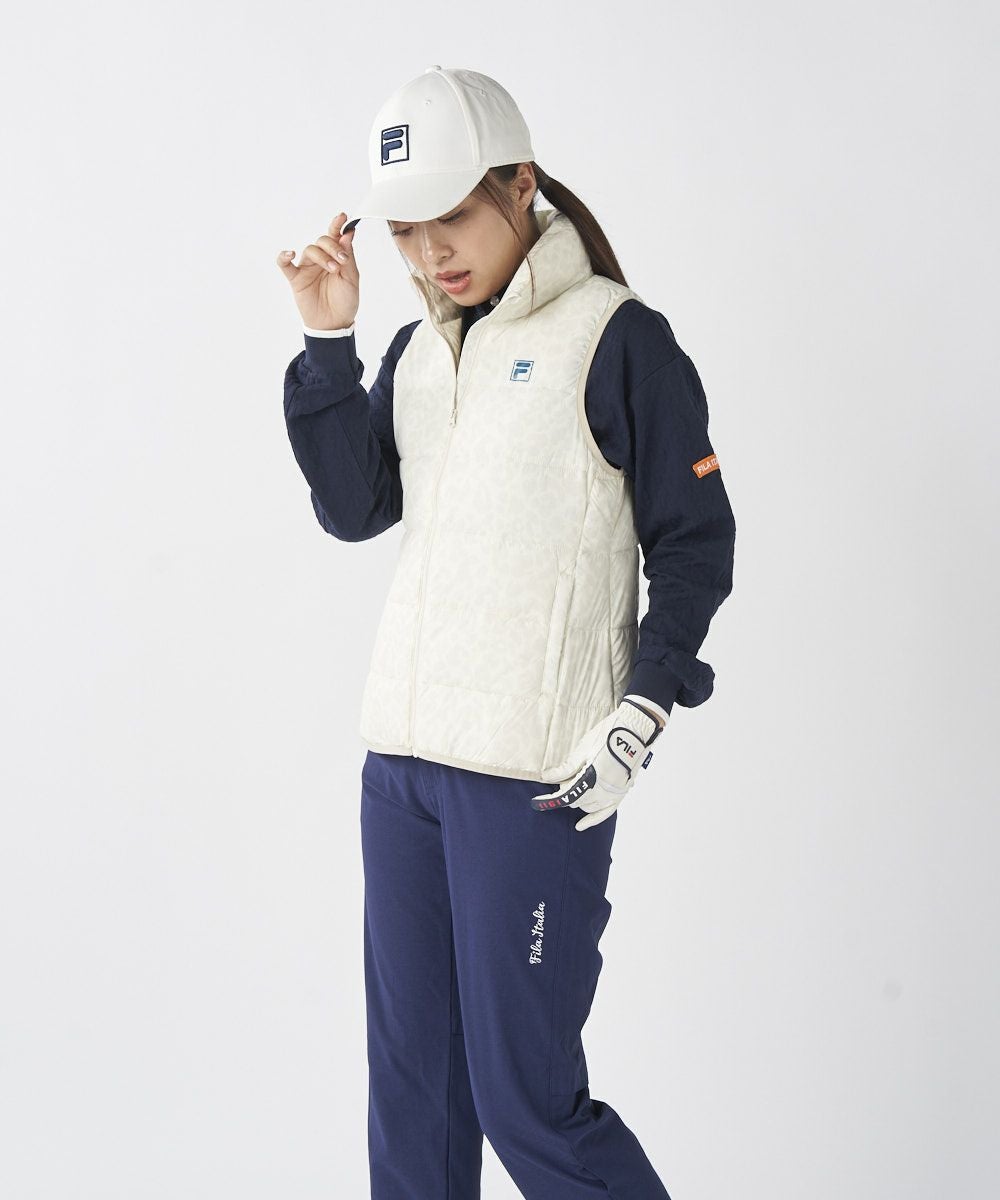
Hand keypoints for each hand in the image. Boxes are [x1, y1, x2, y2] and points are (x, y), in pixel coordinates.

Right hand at [276, 211, 358, 330]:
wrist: (335, 323)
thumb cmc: (345, 301)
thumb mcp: (352, 278)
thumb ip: (349, 256)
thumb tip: (347, 234)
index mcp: (335, 257)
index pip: (334, 236)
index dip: (337, 225)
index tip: (342, 217)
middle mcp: (320, 260)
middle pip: (322, 241)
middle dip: (333, 247)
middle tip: (342, 260)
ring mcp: (307, 268)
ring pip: (309, 250)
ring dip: (322, 256)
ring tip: (333, 269)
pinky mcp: (295, 279)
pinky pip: (284, 265)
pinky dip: (283, 256)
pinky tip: (289, 253)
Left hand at [530, 696, 667, 830]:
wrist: (634, 731)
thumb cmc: (608, 736)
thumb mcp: (583, 750)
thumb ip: (565, 768)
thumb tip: (547, 777)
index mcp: (590, 779)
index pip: (566, 796)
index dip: (550, 800)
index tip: (537, 802)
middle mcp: (602, 791)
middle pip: (575, 801)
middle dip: (566, 792)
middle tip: (562, 779)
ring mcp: (613, 794)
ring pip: (587, 806)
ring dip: (578, 800)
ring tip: (574, 785)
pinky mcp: (621, 794)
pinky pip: (605, 813)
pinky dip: (592, 820)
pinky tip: (580, 826)